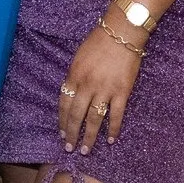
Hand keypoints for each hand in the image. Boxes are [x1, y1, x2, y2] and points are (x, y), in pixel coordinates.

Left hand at [57, 28, 142, 154]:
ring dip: (89, 137)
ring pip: (94, 119)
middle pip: (76, 115)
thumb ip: (75, 76)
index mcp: (74, 76)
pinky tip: (110, 140)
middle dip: (71, 134)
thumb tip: (72, 93)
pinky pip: (116, 114)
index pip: (64, 104)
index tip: (61, 133)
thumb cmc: (99, 41)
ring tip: (85, 150)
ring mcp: (105, 90)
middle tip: (69, 148)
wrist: (122, 32)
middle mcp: (87, 85)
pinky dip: (113, 128)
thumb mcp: (78, 57)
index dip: (62, 120)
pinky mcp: (122, 91)